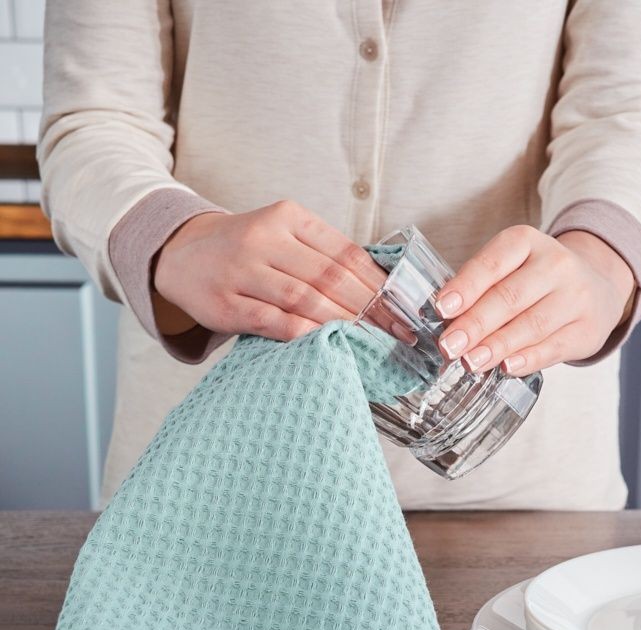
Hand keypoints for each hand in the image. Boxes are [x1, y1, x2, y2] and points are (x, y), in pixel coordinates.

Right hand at [153, 201, 386, 341]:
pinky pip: (274, 321)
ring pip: (305, 298)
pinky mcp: (226, 303)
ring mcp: (242, 271)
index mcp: (287, 217)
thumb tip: (379, 289)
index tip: (403, 308)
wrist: (179, 254)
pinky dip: (304, 334)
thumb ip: (322, 255)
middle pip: (330, 276)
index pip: (345, 252)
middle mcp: (264, 238)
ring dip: (343, 323)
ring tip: (371, 342)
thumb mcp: (282, 235)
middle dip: (370, 308)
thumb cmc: (244, 251)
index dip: (378, 283)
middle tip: (397, 332)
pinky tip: (328, 344)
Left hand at [433, 225, 634, 375]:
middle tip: (449, 346)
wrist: (597, 287)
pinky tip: (506, 367)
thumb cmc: (536, 282)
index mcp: (526, 242)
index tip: (442, 309)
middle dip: (475, 324)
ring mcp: (576, 297)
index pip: (492, 263)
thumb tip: (445, 324)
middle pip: (510, 297)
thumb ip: (480, 289)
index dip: (466, 287)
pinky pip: (553, 347)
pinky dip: (527, 359)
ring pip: (531, 324)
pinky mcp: (586, 329)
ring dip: (497, 346)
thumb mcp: (511, 268)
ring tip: (470, 362)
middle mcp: (555, 264)